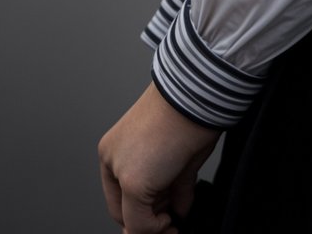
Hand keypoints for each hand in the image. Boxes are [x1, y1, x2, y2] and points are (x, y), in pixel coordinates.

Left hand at [98, 82, 219, 232]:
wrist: (198, 92)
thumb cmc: (192, 110)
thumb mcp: (181, 155)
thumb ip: (174, 185)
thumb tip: (178, 208)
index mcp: (118, 147)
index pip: (122, 193)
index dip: (144, 210)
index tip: (163, 217)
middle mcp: (113, 158)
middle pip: (123, 210)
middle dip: (150, 221)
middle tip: (171, 225)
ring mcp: (121, 170)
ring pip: (132, 217)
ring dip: (156, 223)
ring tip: (176, 220)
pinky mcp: (134, 183)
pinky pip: (141, 222)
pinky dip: (159, 228)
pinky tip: (174, 219)